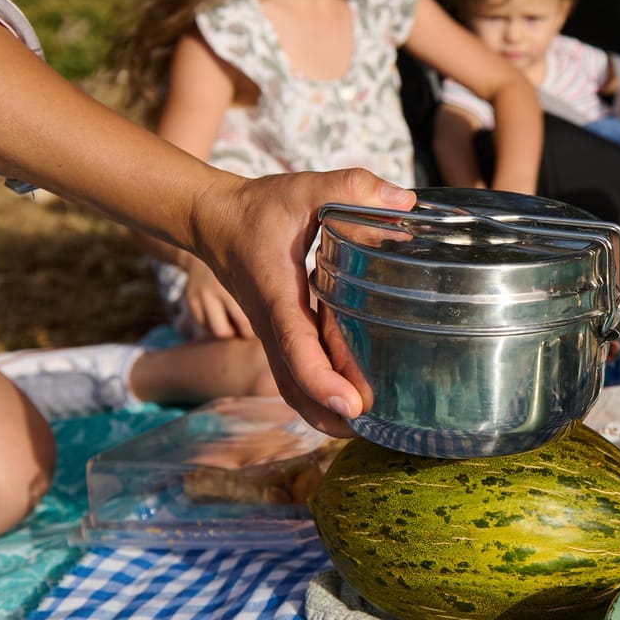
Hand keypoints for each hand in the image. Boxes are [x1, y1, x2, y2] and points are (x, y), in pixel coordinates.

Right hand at [189, 168, 414, 435]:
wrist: (214, 218)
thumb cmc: (259, 207)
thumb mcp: (303, 188)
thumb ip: (349, 188)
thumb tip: (405, 201)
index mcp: (279, 298)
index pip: (297, 350)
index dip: (322, 381)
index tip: (352, 406)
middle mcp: (273, 325)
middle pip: (296, 387)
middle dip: (331, 415)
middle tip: (376, 430)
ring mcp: (273, 335)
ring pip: (293, 388)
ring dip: (324, 413)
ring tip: (369, 429)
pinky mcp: (278, 335)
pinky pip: (293, 376)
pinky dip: (317, 396)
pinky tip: (349, 403)